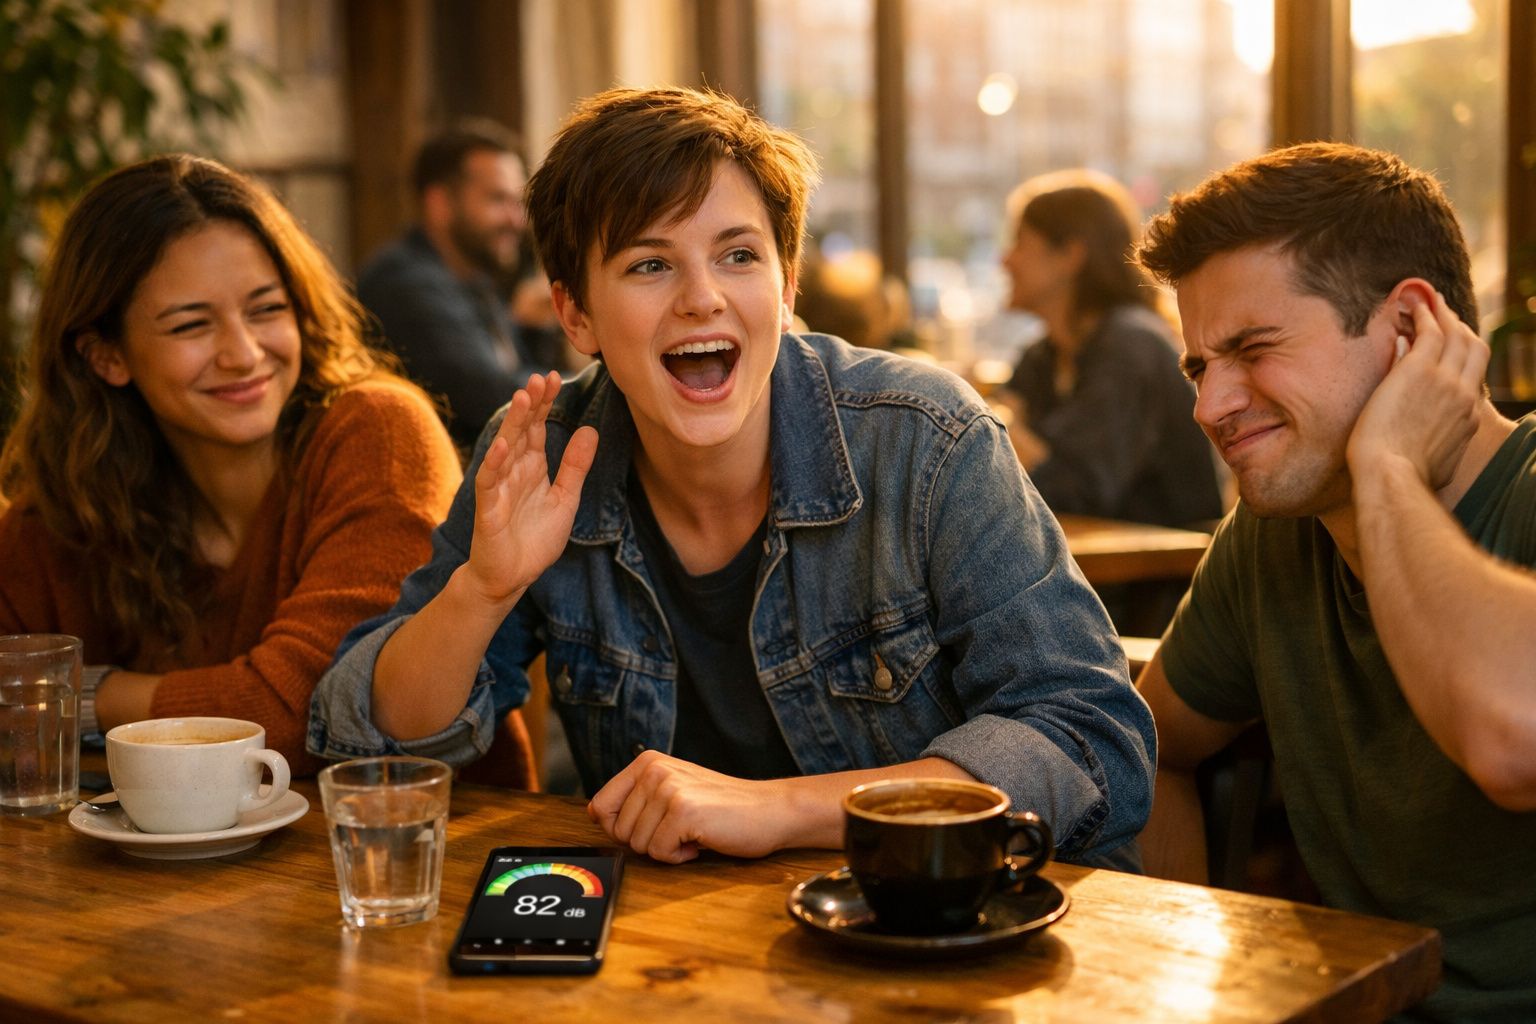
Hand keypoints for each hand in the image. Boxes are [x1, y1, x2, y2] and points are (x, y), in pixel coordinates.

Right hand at [462, 372, 597, 606]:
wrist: (512, 577)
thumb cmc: (535, 539)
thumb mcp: (566, 499)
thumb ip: (575, 466)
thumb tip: (590, 429)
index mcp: (532, 466)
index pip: (536, 427)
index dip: (544, 403)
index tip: (555, 377)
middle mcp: (514, 471)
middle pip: (521, 430)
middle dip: (530, 404)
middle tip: (540, 377)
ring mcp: (499, 487)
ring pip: (504, 449)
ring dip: (512, 423)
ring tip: (522, 397)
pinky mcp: (488, 509)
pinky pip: (490, 482)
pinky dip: (495, 463)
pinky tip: (504, 445)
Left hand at [587, 751, 793, 863]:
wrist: (769, 810)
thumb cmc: (721, 808)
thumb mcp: (671, 792)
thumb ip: (635, 799)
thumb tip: (593, 812)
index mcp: (647, 762)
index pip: (600, 806)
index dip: (620, 829)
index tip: (651, 826)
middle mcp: (653, 770)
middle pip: (618, 831)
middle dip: (647, 841)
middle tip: (681, 828)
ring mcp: (667, 788)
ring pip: (638, 845)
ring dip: (666, 849)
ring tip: (693, 831)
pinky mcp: (682, 810)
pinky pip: (659, 853)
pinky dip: (679, 857)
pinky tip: (701, 839)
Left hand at [1348, 287, 1487, 490]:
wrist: (1391, 474)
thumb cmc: (1404, 480)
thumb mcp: (1436, 464)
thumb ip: (1442, 446)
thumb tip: (1438, 438)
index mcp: (1467, 418)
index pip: (1472, 378)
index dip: (1462, 359)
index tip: (1450, 349)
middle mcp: (1463, 394)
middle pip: (1472, 349)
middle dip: (1460, 328)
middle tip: (1445, 315)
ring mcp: (1444, 380)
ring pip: (1454, 335)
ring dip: (1443, 315)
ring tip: (1430, 302)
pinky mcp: (1419, 369)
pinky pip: (1428, 330)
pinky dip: (1425, 314)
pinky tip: (1414, 304)